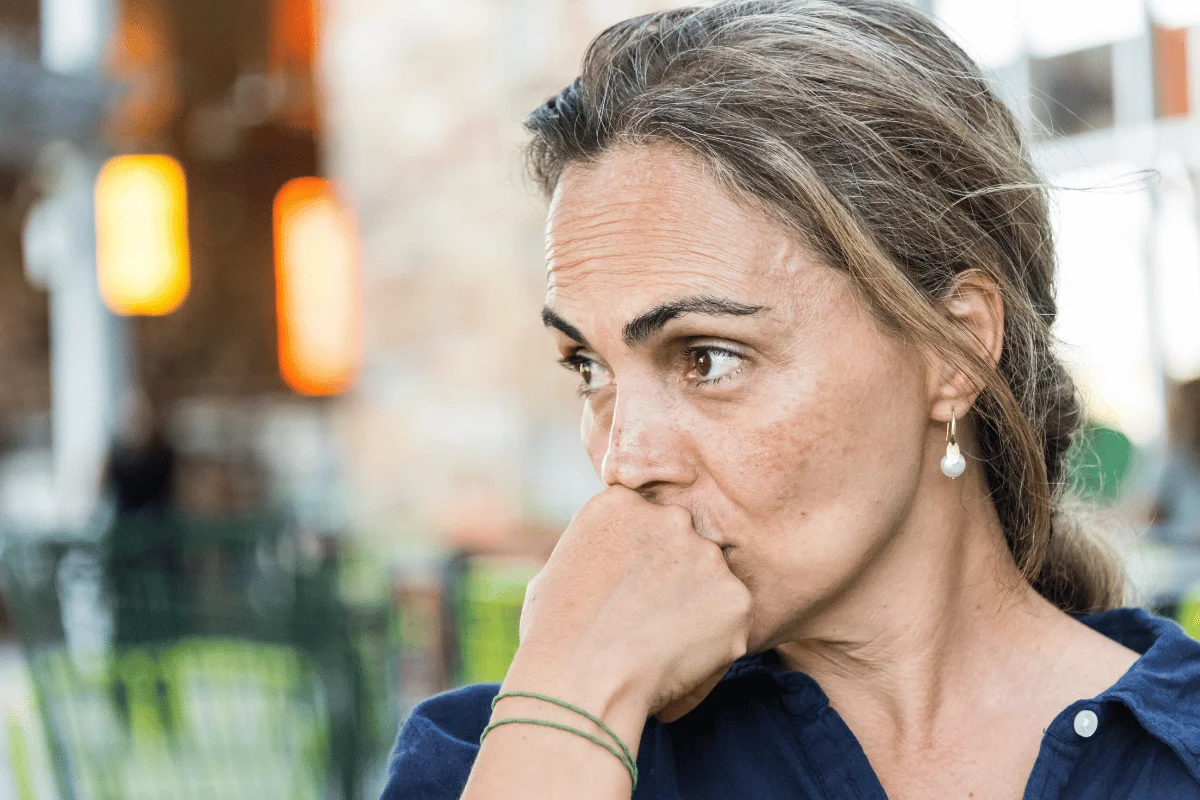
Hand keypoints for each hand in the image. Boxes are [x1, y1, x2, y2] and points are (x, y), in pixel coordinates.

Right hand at [513, 485, 752, 722]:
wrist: (582, 680)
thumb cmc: (553, 636)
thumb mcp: (555, 572)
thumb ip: (595, 556)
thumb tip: (609, 570)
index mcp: (620, 504)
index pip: (643, 522)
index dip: (637, 560)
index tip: (625, 592)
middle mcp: (669, 517)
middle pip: (680, 546)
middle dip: (671, 579)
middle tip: (645, 623)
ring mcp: (707, 555)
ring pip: (708, 583)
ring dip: (694, 610)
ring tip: (657, 650)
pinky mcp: (736, 597)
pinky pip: (730, 622)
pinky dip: (713, 647)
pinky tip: (676, 667)